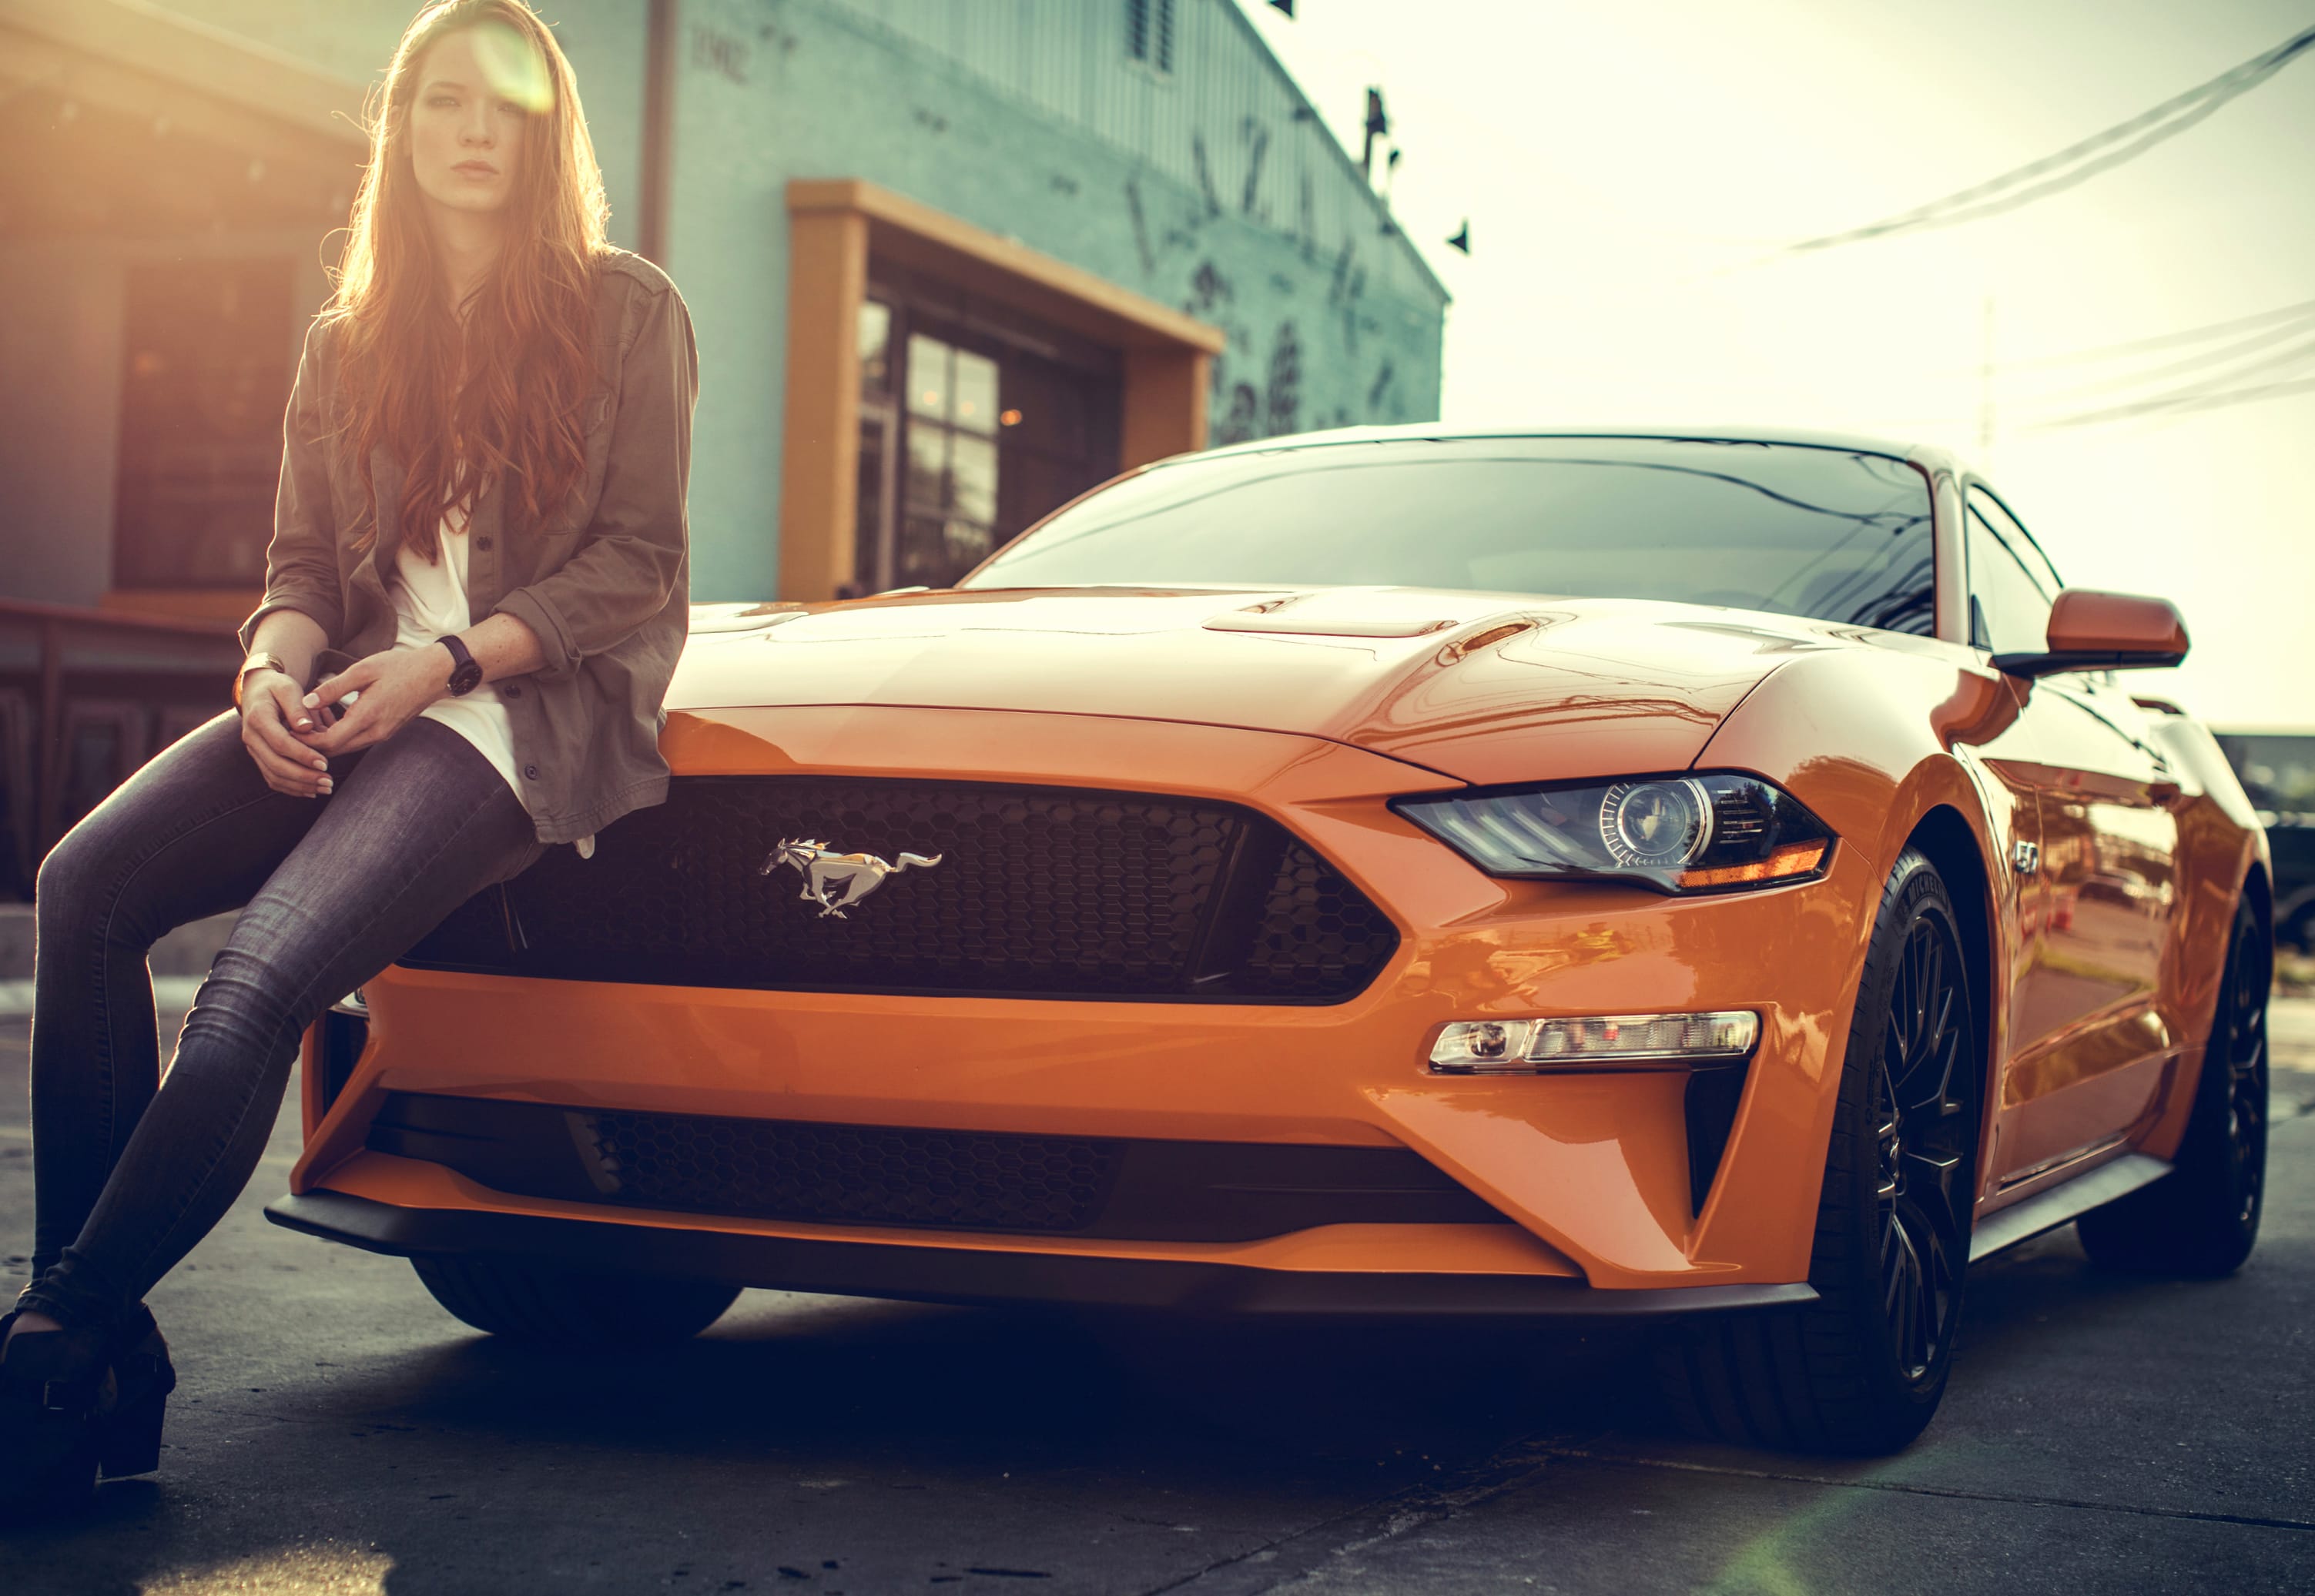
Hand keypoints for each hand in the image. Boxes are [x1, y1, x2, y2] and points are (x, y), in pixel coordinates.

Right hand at [240, 672, 333, 797]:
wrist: (258, 691)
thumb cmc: (277, 688)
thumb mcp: (288, 688)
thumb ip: (297, 707)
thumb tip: (306, 728)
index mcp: (258, 718)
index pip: (280, 743)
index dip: (302, 756)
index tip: (324, 764)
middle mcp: (251, 737)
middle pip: (275, 764)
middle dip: (303, 776)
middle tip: (328, 782)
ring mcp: (254, 749)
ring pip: (273, 775)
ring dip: (299, 786)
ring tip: (325, 788)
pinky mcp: (259, 757)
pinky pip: (272, 778)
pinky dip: (291, 787)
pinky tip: (311, 791)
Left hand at [302, 646, 454, 755]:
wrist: (436, 673)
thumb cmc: (400, 667)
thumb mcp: (363, 670)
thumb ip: (333, 688)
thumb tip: (306, 702)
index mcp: (368, 717)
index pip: (328, 743)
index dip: (304, 741)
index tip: (287, 729)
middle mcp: (375, 732)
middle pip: (333, 751)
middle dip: (310, 743)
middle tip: (292, 725)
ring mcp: (382, 734)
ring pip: (344, 747)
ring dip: (324, 739)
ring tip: (307, 719)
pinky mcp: (385, 731)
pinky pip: (355, 740)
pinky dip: (338, 734)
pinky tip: (329, 717)